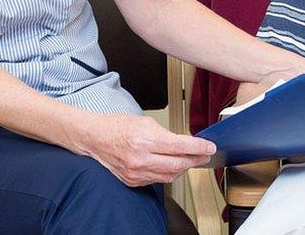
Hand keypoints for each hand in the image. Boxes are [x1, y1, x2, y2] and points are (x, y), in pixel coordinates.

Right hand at [77, 114, 215, 186]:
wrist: (94, 138)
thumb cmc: (117, 126)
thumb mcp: (145, 122)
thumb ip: (166, 134)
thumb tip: (184, 143)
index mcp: (145, 139)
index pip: (180, 146)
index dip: (198, 148)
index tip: (209, 147)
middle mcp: (141, 158)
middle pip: (179, 164)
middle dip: (195, 160)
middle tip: (204, 155)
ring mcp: (137, 172)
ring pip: (170, 175)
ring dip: (184, 167)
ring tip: (190, 159)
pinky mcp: (133, 181)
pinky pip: (158, 180)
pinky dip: (168, 173)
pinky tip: (172, 165)